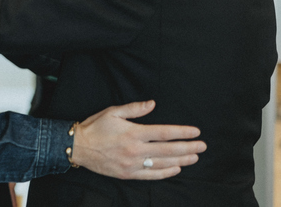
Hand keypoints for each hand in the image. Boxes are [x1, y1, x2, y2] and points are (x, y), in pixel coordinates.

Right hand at [72, 100, 205, 179]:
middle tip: (202, 146)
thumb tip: (152, 104)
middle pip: (168, 149)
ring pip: (163, 163)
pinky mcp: (128, 173)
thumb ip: (134, 109)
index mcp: (133, 133)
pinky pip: (151, 175)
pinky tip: (175, 168)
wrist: (78, 146)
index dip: (182, 132)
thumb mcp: (112, 112)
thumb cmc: (95, 127)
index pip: (164, 133)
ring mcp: (133, 164)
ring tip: (194, 157)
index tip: (195, 131)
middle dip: (188, 147)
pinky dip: (165, 172)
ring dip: (181, 160)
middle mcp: (136, 150)